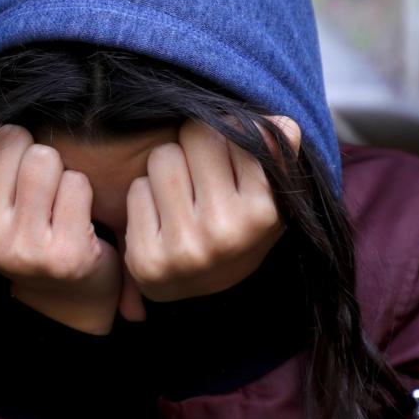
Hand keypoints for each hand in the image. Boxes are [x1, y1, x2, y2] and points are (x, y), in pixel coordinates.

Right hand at [0, 110, 121, 334]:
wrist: (63, 292)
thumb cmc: (18, 226)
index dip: (7, 146)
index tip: (8, 180)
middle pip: (13, 141)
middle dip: (31, 155)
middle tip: (34, 192)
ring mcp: (20, 250)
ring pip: (44, 159)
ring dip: (57, 172)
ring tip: (54, 202)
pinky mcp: (62, 257)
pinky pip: (76, 184)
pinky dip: (82, 193)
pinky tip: (75, 219)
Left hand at [123, 115, 300, 302]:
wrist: (207, 294)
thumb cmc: (240, 227)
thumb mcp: (272, 194)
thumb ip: (279, 154)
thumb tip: (281, 124)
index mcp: (262, 212)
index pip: (233, 129)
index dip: (227, 135)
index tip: (229, 157)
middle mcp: (224, 231)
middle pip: (194, 135)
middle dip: (195, 146)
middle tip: (201, 174)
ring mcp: (184, 248)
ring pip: (162, 157)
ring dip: (168, 168)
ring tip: (182, 195)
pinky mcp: (147, 260)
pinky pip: (137, 189)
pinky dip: (146, 196)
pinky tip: (162, 219)